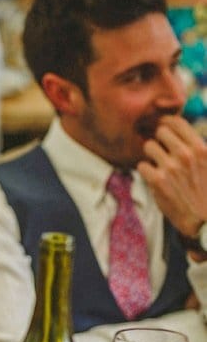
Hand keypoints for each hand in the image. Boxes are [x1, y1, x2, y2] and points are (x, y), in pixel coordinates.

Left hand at [138, 115, 206, 235]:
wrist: (205, 219)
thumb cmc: (206, 192)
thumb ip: (197, 148)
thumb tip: (184, 133)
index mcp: (201, 148)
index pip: (177, 122)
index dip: (168, 123)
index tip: (164, 127)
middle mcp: (185, 154)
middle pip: (160, 132)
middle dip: (160, 140)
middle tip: (162, 150)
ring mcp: (170, 167)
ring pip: (148, 146)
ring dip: (152, 155)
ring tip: (159, 165)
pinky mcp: (157, 181)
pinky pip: (142, 165)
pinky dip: (146, 171)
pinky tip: (154, 178)